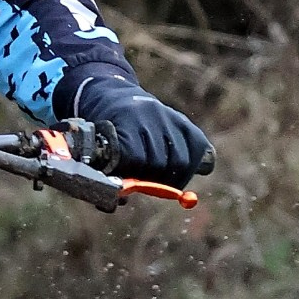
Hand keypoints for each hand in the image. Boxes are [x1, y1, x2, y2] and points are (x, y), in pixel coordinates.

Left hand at [75, 77, 213, 189]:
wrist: (114, 97)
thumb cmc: (104, 132)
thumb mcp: (99, 148)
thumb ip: (108, 176)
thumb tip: (121, 201)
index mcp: (126, 120)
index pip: (136, 158)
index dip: (133, 176)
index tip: (128, 183)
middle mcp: (152, 116)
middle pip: (161, 162)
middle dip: (152, 180)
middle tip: (146, 184)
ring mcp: (171, 118)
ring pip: (182, 161)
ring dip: (173, 179)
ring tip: (161, 181)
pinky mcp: (186, 123)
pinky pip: (200, 151)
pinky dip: (193, 167)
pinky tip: (180, 173)